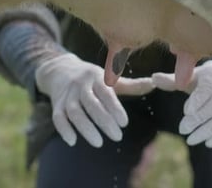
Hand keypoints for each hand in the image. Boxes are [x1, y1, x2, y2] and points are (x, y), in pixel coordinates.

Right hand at [35, 53, 153, 146]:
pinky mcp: (57, 104)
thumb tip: (154, 84)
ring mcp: (67, 95)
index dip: (114, 108)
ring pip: (74, 112)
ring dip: (86, 128)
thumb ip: (131, 85)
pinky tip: (73, 142)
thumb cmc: (92, 78)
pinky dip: (64, 130)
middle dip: (104, 121)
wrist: (59, 69)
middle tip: (117, 137)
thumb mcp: (109, 78)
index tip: (124, 123)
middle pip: (91, 104)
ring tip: (99, 143)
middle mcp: (80, 85)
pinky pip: (58, 117)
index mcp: (96, 77)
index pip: (106, 93)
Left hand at [152, 60, 211, 147]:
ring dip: (207, 132)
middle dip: (199, 120)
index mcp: (210, 78)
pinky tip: (207, 144)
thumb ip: (171, 80)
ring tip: (190, 140)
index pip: (206, 90)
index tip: (186, 112)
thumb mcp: (186, 76)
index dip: (198, 101)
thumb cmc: (198, 79)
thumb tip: (153, 78)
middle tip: (182, 130)